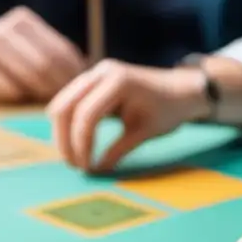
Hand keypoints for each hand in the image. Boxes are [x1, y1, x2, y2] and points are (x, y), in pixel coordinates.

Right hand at [0, 7, 85, 103]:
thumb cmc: (5, 58)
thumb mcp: (29, 47)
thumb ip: (55, 55)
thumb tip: (94, 69)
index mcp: (23, 20)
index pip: (60, 51)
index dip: (75, 75)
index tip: (83, 92)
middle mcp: (5, 28)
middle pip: (46, 64)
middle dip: (60, 87)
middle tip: (70, 105)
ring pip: (29, 77)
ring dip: (42, 95)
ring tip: (52, 107)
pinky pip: (8, 89)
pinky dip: (19, 98)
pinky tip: (23, 102)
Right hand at [47, 60, 209, 171]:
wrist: (179, 90)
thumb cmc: (168, 110)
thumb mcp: (145, 132)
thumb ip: (119, 150)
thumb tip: (96, 170)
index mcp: (118, 81)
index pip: (86, 115)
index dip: (82, 144)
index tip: (87, 167)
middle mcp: (102, 72)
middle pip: (65, 106)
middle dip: (64, 139)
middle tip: (74, 166)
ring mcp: (95, 73)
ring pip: (62, 103)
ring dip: (62, 132)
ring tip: (72, 158)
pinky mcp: (92, 80)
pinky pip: (70, 101)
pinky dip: (68, 123)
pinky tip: (75, 144)